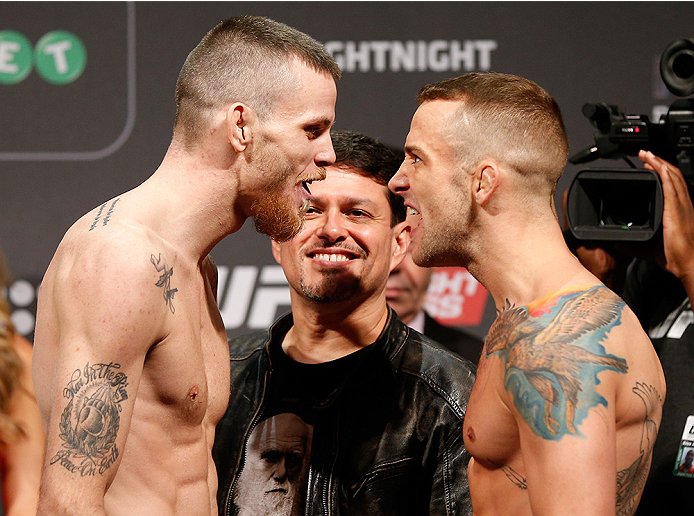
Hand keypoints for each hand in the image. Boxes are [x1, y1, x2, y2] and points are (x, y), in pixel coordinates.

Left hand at [639, 150, 693, 289]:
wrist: (687, 263)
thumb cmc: (675, 256)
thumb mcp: (650, 247)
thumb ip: (634, 244)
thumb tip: (619, 244)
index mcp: (678, 210)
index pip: (672, 185)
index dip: (662, 172)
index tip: (650, 165)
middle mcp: (683, 205)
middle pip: (672, 176)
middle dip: (658, 162)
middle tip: (645, 154)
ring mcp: (681, 206)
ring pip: (672, 177)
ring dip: (659, 163)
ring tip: (647, 155)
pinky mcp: (676, 210)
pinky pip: (671, 187)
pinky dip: (665, 174)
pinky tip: (657, 166)